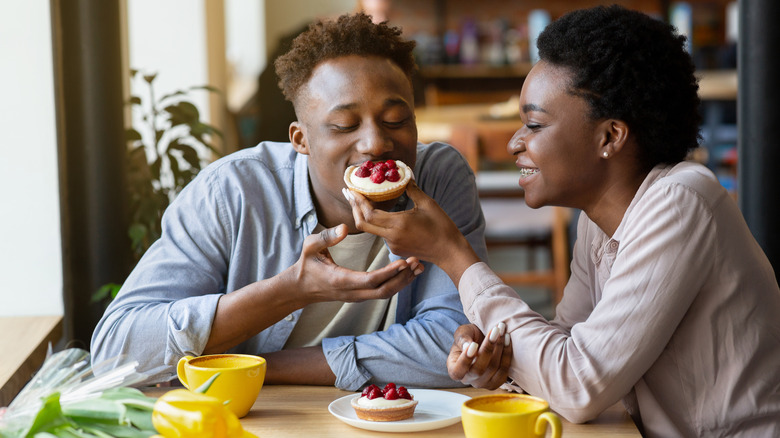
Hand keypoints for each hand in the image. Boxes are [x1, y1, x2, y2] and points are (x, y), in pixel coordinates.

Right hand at [282, 224, 423, 304]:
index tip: (403, 261)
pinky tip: (407, 272)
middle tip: (416, 262)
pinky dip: (396, 283)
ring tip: (417, 267)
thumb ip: (326, 237)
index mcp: (341, 280)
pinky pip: (382, 291)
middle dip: (402, 278)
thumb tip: (344, 228)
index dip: (389, 272)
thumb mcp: (310, 247)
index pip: (371, 280)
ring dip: (403, 281)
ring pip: (385, 293)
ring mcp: (357, 296)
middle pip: (384, 290)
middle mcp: (352, 292)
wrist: (299, 288)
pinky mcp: (360, 295)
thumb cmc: (306, 265)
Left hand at [342, 183, 478, 276]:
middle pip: (362, 224)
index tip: (352, 189)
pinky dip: (376, 222)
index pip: (369, 214)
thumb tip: (404, 175)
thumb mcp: (428, 203)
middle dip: (353, 207)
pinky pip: (381, 234)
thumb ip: (412, 189)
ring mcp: (392, 245)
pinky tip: (377, 212)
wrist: (449, 251)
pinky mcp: (396, 249)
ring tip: (360, 199)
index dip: (358, 202)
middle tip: (348, 192)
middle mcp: (391, 237)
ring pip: (371, 229)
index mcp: (398, 225)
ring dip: (363, 214)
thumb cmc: (441, 226)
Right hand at [447, 323, 511, 389]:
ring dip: (500, 347)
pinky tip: (507, 339)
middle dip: (488, 348)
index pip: (457, 371)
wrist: (482, 340)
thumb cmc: (469, 337)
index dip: (465, 360)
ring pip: (493, 368)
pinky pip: (504, 369)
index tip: (474, 344)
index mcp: (454, 370)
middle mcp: (468, 380)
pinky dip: (507, 353)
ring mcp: (483, 383)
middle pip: (478, 370)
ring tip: (502, 330)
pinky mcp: (497, 381)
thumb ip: (462, 339)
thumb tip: (467, 346)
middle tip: (495, 330)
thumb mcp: (461, 333)